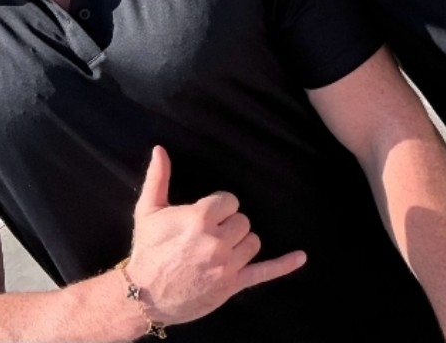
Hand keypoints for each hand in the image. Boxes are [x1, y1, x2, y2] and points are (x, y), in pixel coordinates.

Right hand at [125, 146, 305, 325]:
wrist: (144, 295)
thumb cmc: (147, 250)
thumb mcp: (148, 211)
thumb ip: (158, 178)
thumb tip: (160, 149)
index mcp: (199, 219)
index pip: (230, 201)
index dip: (220, 207)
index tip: (209, 215)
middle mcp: (216, 241)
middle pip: (243, 221)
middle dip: (229, 225)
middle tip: (209, 235)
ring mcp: (226, 265)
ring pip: (253, 242)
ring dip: (241, 243)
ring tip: (220, 249)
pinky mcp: (232, 285)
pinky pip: (264, 272)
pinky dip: (284, 265)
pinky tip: (301, 256)